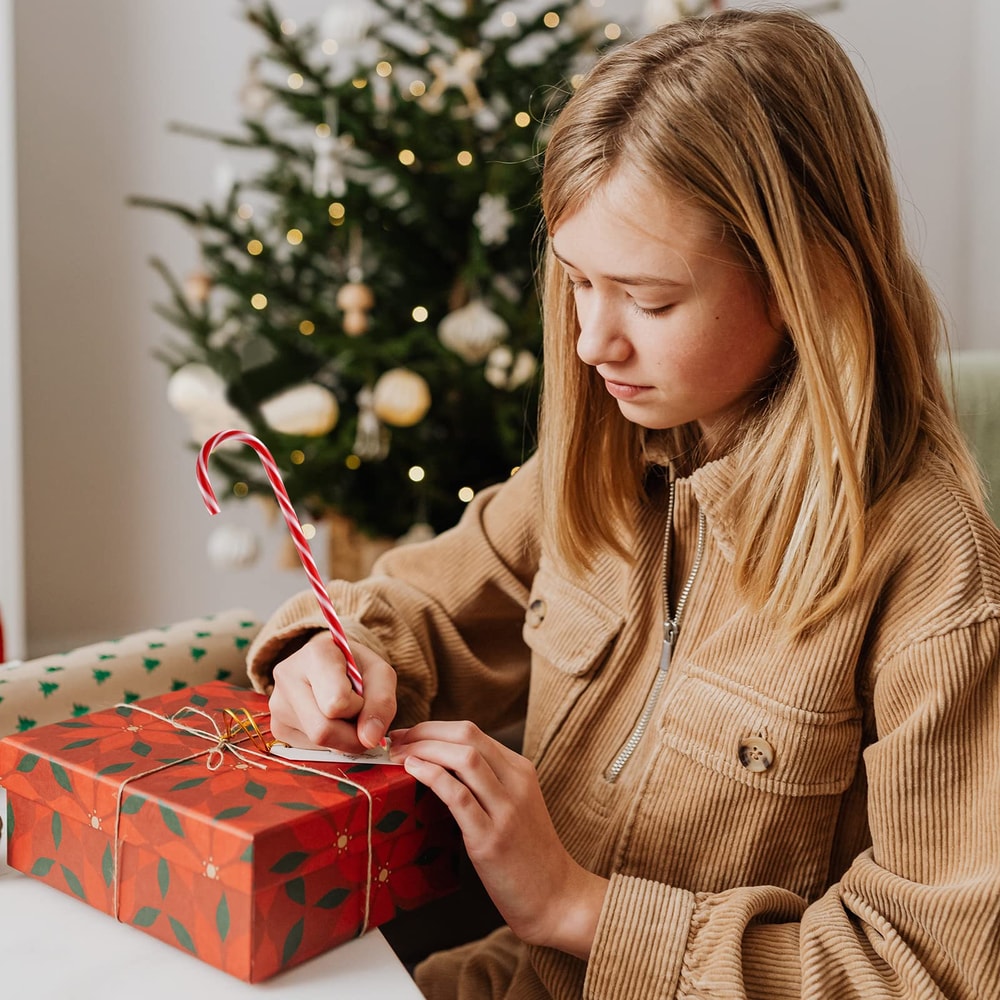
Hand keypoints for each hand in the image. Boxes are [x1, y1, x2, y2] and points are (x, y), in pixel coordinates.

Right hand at [268, 632, 396, 751]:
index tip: (361, 695)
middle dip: (351, 733)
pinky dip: (328, 743)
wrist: (333, 665)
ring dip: (341, 738)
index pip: (337, 703)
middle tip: (358, 715)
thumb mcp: (381, 675)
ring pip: (317, 744)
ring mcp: (277, 705)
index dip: (359, 708)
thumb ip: (382, 703)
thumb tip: (369, 739)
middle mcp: (288, 677)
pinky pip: (309, 750)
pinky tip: (327, 720)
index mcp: (315, 654)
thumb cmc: (358, 668)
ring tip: (341, 713)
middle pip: (323, 731)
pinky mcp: (277, 728)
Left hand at [390, 721, 608, 958]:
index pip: (471, 732)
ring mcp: (506, 810)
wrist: (556, 898)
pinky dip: (432, 776)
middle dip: (424, 732)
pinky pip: (459, 796)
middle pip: (466, 735)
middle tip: (394, 742)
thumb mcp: (515, 805)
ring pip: (464, 758)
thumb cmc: (527, 854)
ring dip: (424, 749)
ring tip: (397, 756)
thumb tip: (438, 767)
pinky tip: (413, 772)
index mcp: (520, 770)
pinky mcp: (491, 839)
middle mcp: (516, 782)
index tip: (406, 736)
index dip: (433, 728)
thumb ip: (488, 783)